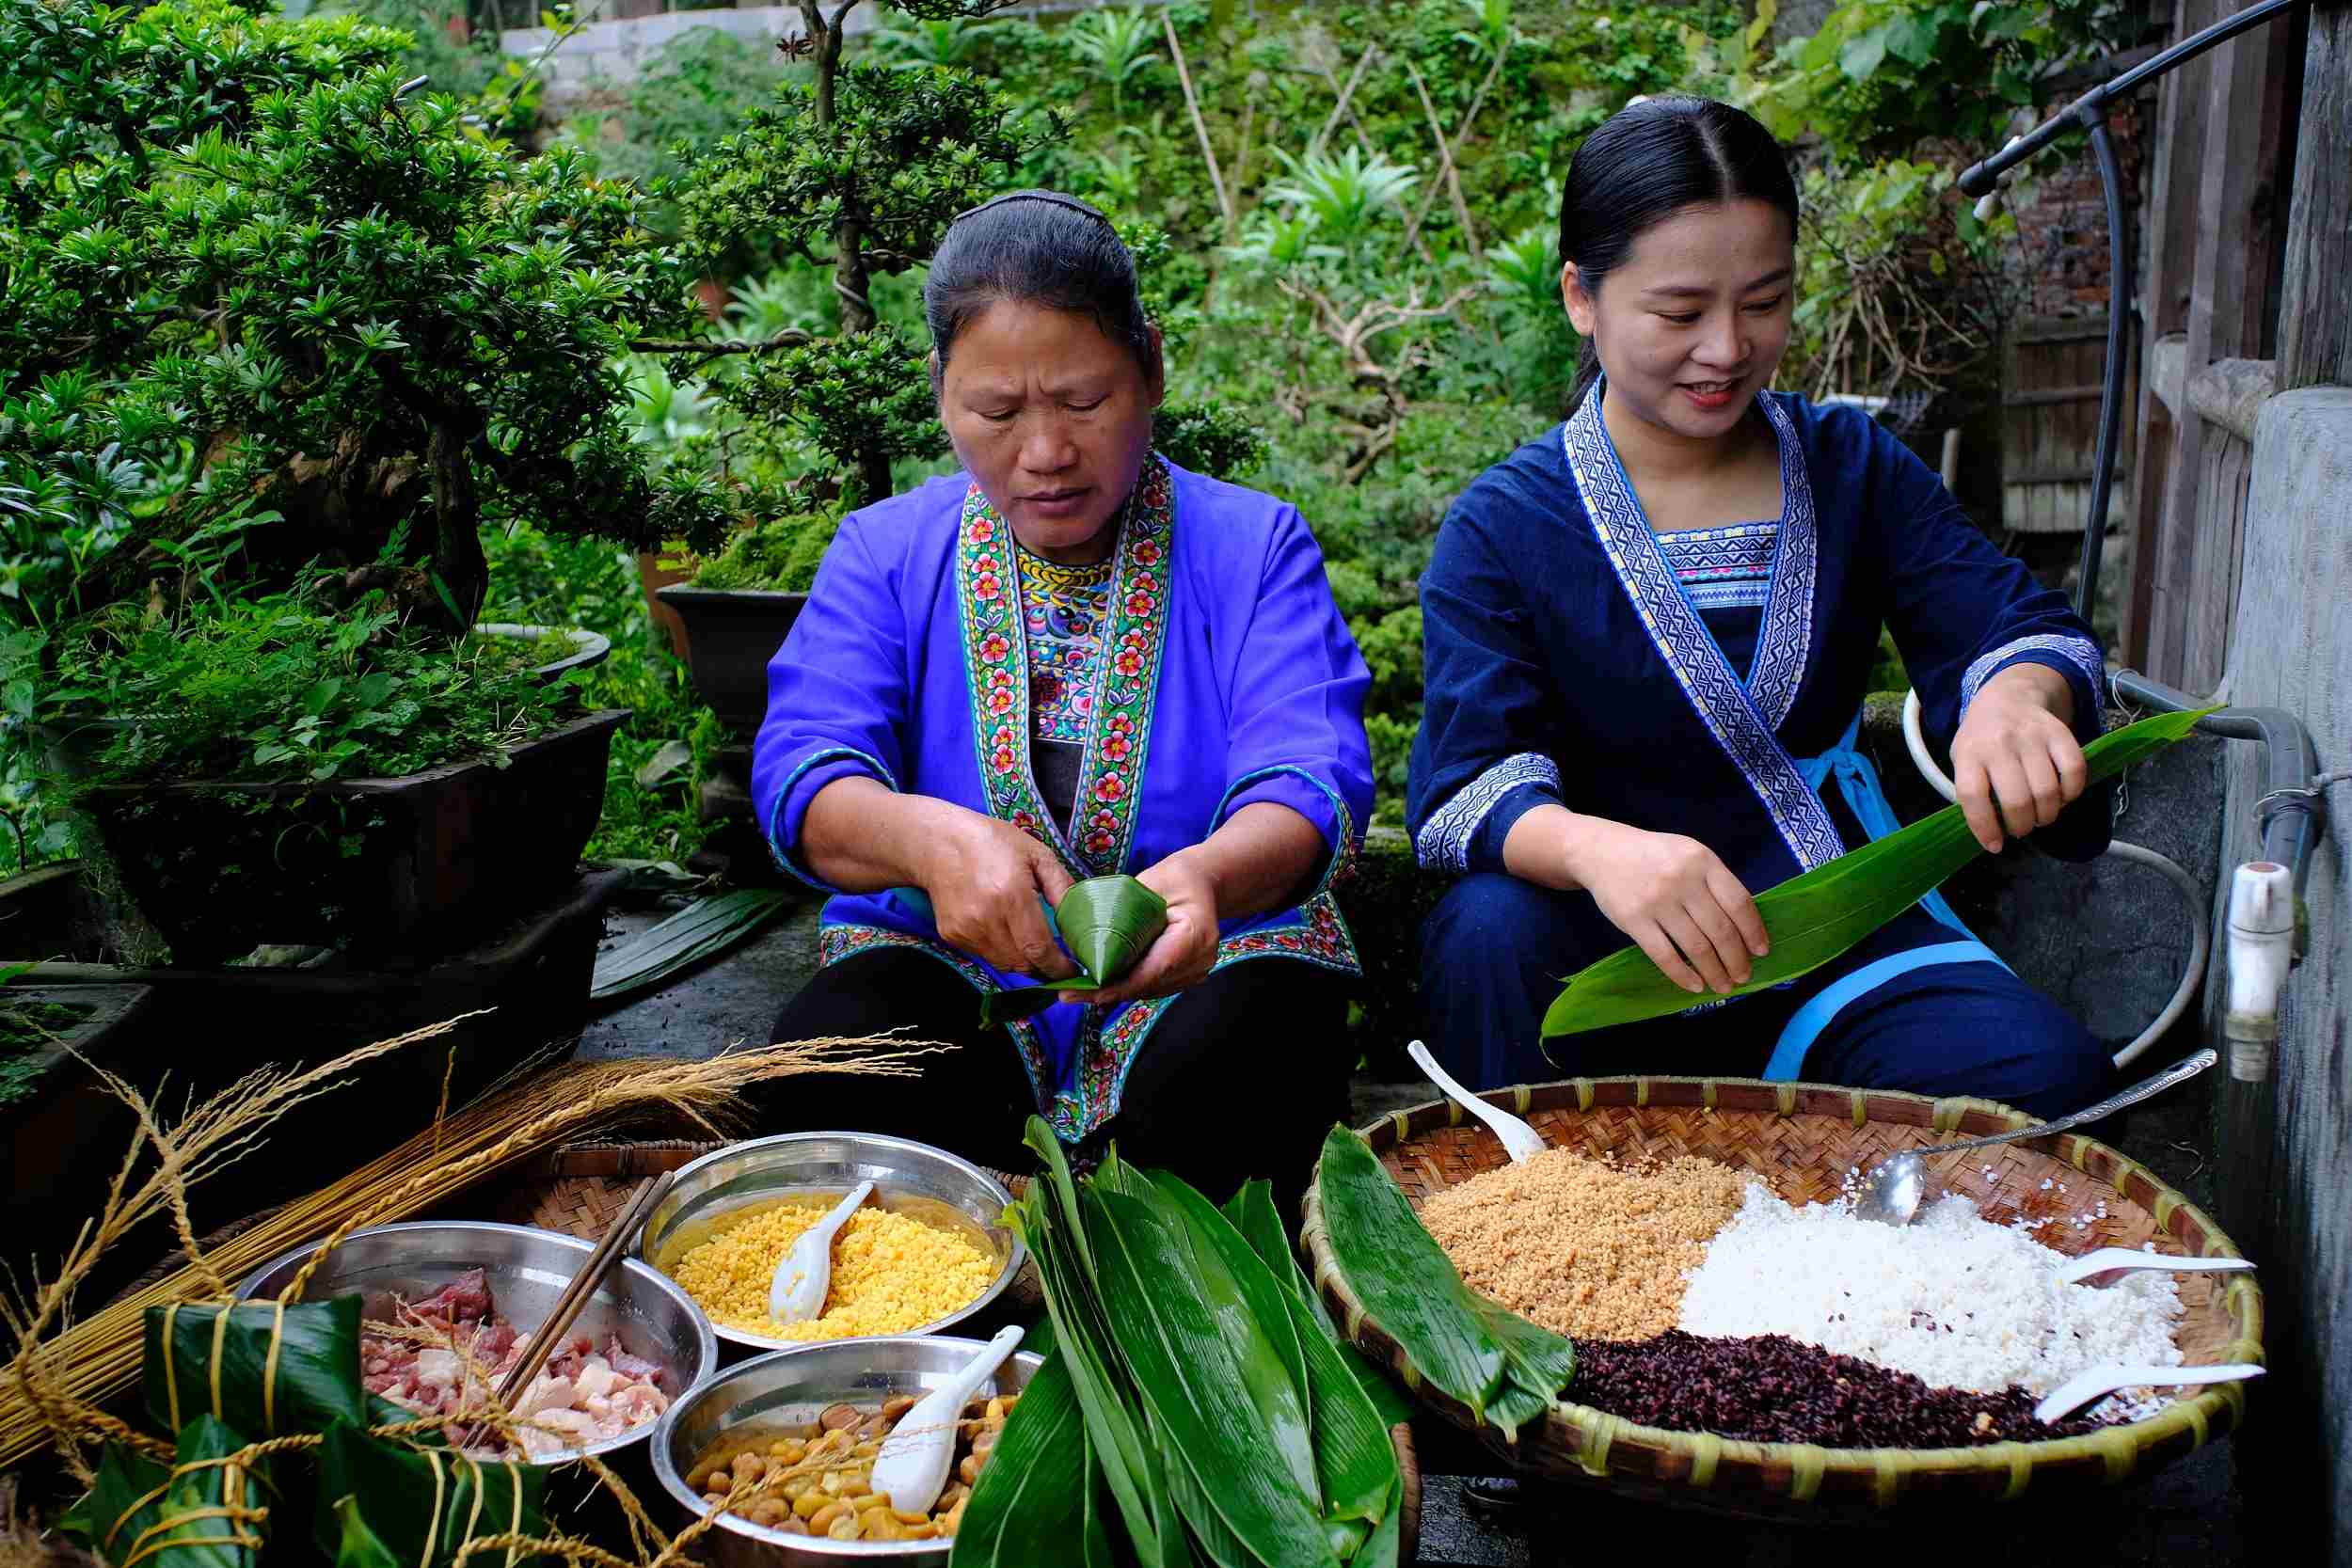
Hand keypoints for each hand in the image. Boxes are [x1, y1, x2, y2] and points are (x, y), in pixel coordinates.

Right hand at [918, 810, 1077, 979]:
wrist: (938, 843)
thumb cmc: (992, 843)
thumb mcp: (1036, 854)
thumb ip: (1062, 887)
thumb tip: (1082, 919)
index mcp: (1012, 896)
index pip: (1039, 949)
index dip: (1058, 966)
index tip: (1073, 969)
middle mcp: (987, 919)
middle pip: (1023, 964)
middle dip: (1045, 968)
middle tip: (1058, 960)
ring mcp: (966, 930)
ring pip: (1004, 964)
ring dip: (1024, 962)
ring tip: (1033, 945)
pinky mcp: (952, 936)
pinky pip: (985, 956)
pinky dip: (1001, 951)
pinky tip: (1003, 930)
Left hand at [1082, 849, 1220, 1007]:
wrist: (1201, 882)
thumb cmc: (1175, 878)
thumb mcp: (1148, 886)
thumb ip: (1126, 914)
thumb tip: (1092, 942)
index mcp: (1196, 933)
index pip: (1155, 969)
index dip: (1122, 985)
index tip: (1092, 991)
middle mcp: (1201, 958)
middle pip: (1150, 985)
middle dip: (1109, 992)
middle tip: (1071, 994)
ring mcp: (1197, 970)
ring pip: (1151, 990)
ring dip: (1116, 992)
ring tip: (1078, 992)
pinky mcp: (1188, 976)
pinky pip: (1155, 986)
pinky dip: (1129, 986)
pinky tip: (1101, 985)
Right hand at [1565, 817, 1768, 995]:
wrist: (1602, 851)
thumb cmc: (1654, 856)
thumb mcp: (1689, 854)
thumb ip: (1714, 882)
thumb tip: (1743, 926)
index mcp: (1702, 861)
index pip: (1738, 902)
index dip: (1753, 931)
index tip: (1761, 951)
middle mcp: (1682, 880)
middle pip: (1720, 929)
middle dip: (1736, 959)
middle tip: (1743, 976)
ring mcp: (1657, 901)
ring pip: (1696, 946)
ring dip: (1714, 972)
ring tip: (1723, 986)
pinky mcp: (1633, 920)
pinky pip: (1664, 955)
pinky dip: (1682, 975)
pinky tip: (1694, 985)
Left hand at [1949, 664, 2086, 853]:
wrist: (2008, 696)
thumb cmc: (1982, 739)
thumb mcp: (1963, 760)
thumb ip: (1972, 791)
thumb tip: (1990, 834)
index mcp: (1969, 753)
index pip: (1973, 796)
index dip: (1985, 827)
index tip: (1995, 846)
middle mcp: (1999, 743)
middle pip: (2016, 800)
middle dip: (2022, 826)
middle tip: (2022, 829)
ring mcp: (2031, 736)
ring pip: (2047, 791)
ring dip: (2047, 815)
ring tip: (2041, 816)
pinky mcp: (2059, 732)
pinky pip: (2074, 771)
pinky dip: (2071, 793)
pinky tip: (2062, 797)